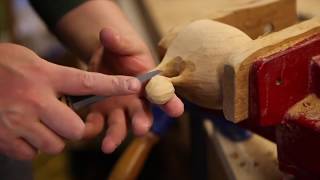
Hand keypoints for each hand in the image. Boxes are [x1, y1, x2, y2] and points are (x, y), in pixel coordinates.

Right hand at [0, 43, 140, 159]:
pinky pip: (32, 153)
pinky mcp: (5, 139)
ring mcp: (19, 122)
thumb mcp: (31, 62)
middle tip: (63, 119)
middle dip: (74, 129)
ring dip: (52, 137)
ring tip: (39, 123)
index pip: (88, 82)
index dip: (115, 85)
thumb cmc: (2, 65)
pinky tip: (23, 130)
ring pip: (55, 144)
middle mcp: (35, 100)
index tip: (135, 85)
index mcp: (45, 76)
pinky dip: (31, 146)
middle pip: (75, 129)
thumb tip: (79, 91)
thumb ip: (57, 77)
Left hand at [84, 28, 183, 152]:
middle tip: (141, 129)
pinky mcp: (100, 112)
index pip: (163, 94)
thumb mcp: (123, 45)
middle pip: (142, 115)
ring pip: (120, 125)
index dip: (170, 102)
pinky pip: (97, 123)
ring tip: (108, 146)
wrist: (106, 59)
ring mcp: (118, 109)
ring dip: (116, 136)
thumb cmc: (122, 52)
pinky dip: (91, 128)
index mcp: (148, 85)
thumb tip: (108, 33)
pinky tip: (84, 132)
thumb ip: (118, 41)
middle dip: (142, 122)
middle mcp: (136, 101)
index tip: (176, 110)